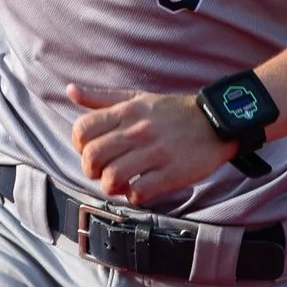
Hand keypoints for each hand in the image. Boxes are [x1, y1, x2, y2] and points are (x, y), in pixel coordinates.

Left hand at [67, 83, 235, 204]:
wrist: (216, 122)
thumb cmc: (173, 112)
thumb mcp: (137, 98)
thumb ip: (101, 98)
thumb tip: (70, 90)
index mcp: (127, 111)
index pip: (82, 130)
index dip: (79, 145)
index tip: (91, 150)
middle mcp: (137, 131)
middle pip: (93, 157)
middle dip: (91, 170)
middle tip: (102, 171)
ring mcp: (155, 153)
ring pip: (112, 178)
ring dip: (111, 186)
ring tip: (121, 182)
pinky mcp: (171, 173)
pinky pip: (138, 192)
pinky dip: (134, 195)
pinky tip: (140, 188)